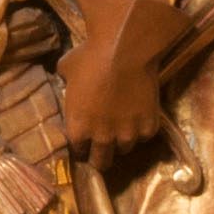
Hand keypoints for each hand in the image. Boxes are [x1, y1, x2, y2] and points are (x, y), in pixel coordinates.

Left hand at [60, 0, 173, 164]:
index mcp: (78, 128)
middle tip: (102, 149)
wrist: (125, 51)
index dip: (81, 146)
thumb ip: (65, 83)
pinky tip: (139, 115)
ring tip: (123, 128)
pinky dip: (142, 129)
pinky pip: (144, 136)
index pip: (78, 150)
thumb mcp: (66, 70)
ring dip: (122, 141)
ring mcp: (127, 135)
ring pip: (124, 149)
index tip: (84, 141)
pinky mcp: (148, 127)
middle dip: (100, 157)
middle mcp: (102, 138)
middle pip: (101, 162)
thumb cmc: (89, 58)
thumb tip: (65, 80)